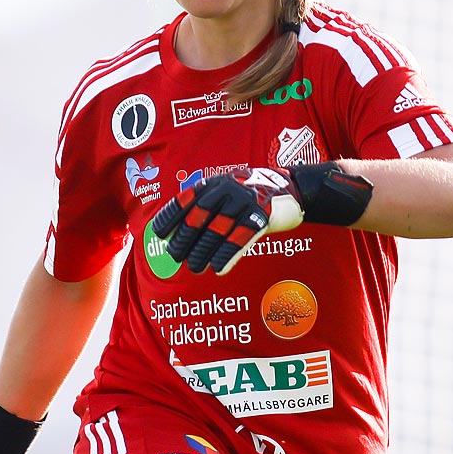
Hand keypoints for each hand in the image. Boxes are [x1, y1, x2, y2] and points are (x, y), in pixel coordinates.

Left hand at [150, 163, 374, 274]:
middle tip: (175, 257)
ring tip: (195, 267)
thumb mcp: (228, 193)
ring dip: (203, 252)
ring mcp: (244, 202)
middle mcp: (227, 189)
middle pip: (198, 218)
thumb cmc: (253, 197)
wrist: (293, 189)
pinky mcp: (261, 215)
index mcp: (214, 184)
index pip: (185, 200)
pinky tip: (218, 269)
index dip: (171, 216)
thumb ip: (206, 207)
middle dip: (184, 240)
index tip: (159, 234)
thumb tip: (178, 233)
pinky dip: (227, 255)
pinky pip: (240, 239)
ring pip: (217, 231)